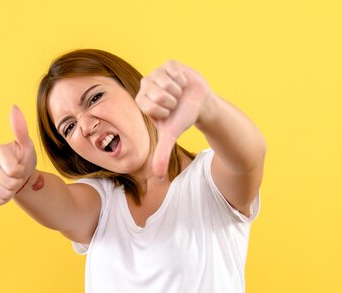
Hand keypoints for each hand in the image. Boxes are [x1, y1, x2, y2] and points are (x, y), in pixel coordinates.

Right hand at [0, 105, 36, 204]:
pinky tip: (5, 188)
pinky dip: (5, 197)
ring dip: (12, 190)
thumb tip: (14, 106)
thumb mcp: (27, 145)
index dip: (21, 171)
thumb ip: (20, 129)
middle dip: (18, 182)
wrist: (20, 176)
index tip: (20, 165)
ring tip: (12, 181)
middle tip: (17, 175)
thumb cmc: (24, 158)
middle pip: (9, 183)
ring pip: (4, 193)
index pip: (13, 170)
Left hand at [135, 60, 212, 177]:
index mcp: (142, 100)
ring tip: (179, 94)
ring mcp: (157, 72)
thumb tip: (159, 179)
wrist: (199, 105)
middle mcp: (146, 84)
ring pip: (166, 83)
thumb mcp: (171, 136)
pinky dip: (182, 80)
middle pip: (158, 94)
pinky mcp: (169, 64)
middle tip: (174, 103)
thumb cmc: (181, 119)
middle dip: (171, 102)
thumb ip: (162, 155)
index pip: (148, 105)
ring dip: (178, 91)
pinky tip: (183, 83)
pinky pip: (174, 72)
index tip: (168, 113)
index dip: (163, 111)